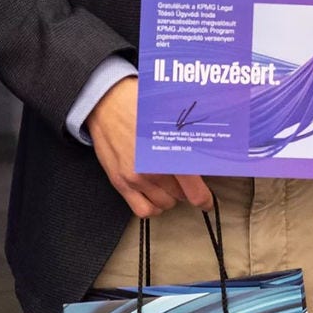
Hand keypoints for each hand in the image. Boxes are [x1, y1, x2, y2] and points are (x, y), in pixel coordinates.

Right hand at [85, 76, 212, 219]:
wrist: (106, 102)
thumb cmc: (137, 105)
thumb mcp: (169, 118)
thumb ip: (186, 140)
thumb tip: (204, 154)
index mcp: (166, 153)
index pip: (193, 189)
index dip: (204, 198)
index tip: (206, 200)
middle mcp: (150, 170)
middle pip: (180, 196)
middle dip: (186, 189)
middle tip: (186, 179)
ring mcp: (134, 179)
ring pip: (164, 204)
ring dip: (170, 197)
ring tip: (170, 185)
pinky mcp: (120, 183)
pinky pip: (142, 210)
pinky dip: (152, 207)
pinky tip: (155, 196)